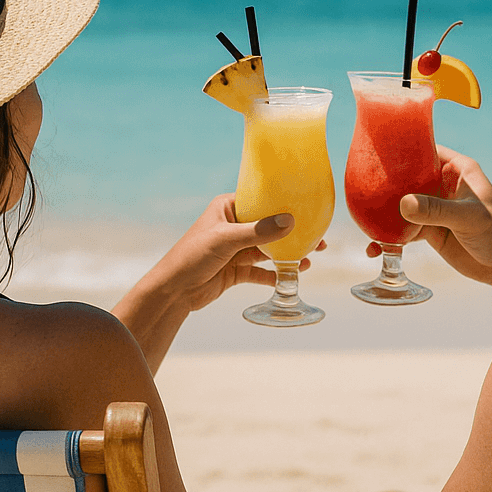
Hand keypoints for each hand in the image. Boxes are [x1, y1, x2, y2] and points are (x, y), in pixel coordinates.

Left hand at [114, 195, 324, 370]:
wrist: (173, 291)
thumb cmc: (192, 256)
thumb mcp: (226, 240)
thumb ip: (259, 232)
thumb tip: (290, 221)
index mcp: (227, 207)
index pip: (260, 199)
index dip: (284, 203)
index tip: (308, 206)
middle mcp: (233, 225)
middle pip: (269, 226)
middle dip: (292, 232)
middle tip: (318, 236)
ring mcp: (236, 248)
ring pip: (268, 249)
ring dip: (288, 253)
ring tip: (312, 255)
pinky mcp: (236, 270)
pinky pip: (261, 270)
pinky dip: (276, 273)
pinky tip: (293, 274)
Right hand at [365, 146, 491, 309]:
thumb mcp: (468, 217)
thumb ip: (437, 210)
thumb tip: (404, 204)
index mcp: (455, 168)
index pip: (424, 149)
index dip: (403, 148)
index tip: (377, 149)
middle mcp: (441, 185)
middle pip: (406, 178)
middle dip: (384, 184)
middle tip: (358, 188)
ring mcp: (433, 208)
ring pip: (400, 206)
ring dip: (382, 214)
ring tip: (362, 223)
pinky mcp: (428, 231)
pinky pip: (402, 231)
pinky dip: (388, 238)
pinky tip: (375, 248)